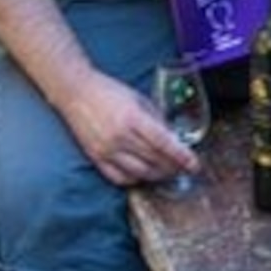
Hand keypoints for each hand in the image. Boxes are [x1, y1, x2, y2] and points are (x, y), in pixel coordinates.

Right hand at [60, 67, 193, 187]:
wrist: (75, 91)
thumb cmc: (109, 91)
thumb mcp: (139, 98)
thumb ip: (157, 119)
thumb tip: (175, 139)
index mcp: (132, 117)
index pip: (164, 143)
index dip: (182, 156)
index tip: (195, 165)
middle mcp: (119, 136)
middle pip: (155, 161)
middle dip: (174, 167)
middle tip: (184, 168)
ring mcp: (106, 150)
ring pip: (140, 173)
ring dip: (158, 175)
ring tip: (168, 172)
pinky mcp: (96, 158)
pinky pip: (120, 178)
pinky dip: (136, 179)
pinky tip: (144, 174)